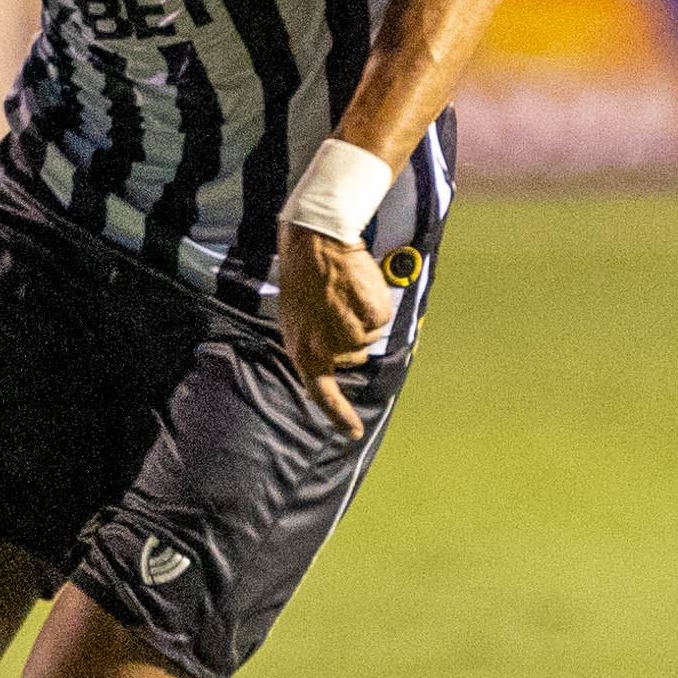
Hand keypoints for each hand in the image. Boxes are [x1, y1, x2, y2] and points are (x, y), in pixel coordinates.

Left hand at [273, 225, 398, 441]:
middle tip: (337, 306)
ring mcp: (349, 334)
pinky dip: (375, 302)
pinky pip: (381, 318)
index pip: (322, 393)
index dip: (339, 415)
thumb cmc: (303, 277)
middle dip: (352, 336)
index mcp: (303, 351)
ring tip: (345, 292)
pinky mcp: (369, 317)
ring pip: (370, 336)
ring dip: (363, 316)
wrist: (315, 243)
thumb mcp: (296, 319)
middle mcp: (326, 348)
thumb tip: (327, 365)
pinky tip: (358, 286)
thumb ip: (311, 345)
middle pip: (355, 356)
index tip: (354, 433)